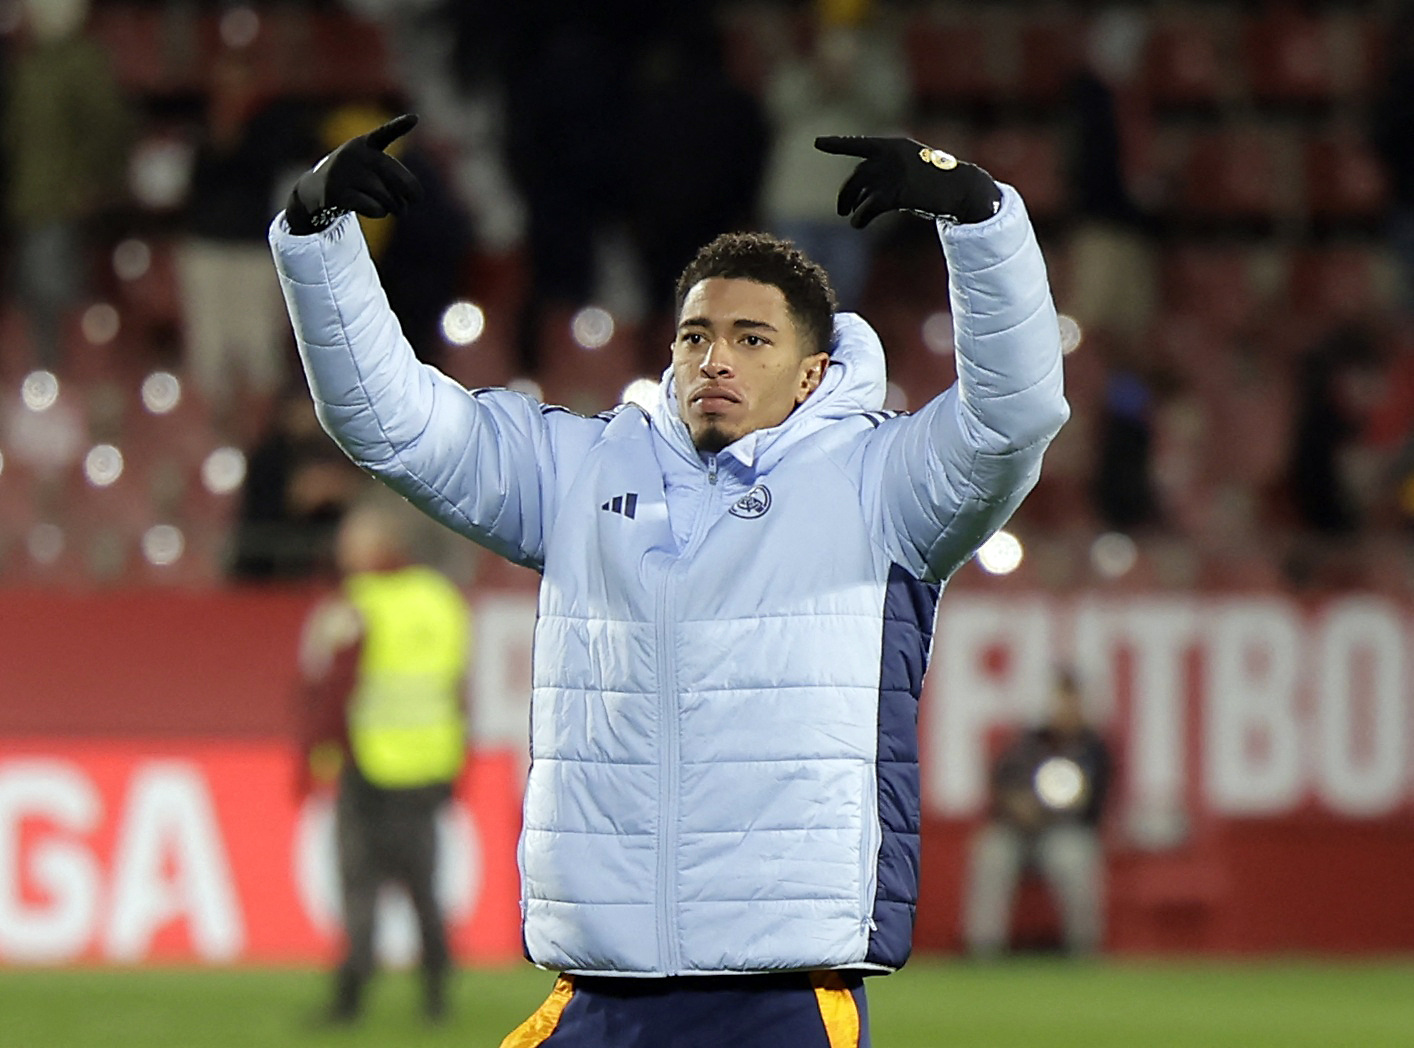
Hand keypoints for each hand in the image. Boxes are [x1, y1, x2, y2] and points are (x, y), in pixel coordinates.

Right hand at [284, 113, 423, 233]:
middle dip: (410, 193)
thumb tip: (414, 196)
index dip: (399, 125)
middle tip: (412, 201)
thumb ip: (395, 173)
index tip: (414, 118)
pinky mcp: (337, 194)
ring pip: (386, 197)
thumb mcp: (370, 163)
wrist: (316, 188)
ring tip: (391, 207)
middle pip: (398, 179)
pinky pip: (373, 208)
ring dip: (394, 206)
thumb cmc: (355, 175)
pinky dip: (380, 212)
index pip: (384, 133)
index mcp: (365, 144)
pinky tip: (376, 209)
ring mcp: (344, 174)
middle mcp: (355, 155)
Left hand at [814, 135, 1000, 227]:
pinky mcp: (896, 193)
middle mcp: (890, 156)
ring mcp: (893, 173)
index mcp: (895, 145)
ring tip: (850, 217)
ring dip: (851, 205)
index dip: (837, 144)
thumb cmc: (939, 182)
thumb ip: (888, 175)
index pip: (859, 144)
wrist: (962, 188)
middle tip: (841, 208)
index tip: (817, 142)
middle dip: (847, 192)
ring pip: (860, 191)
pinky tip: (857, 224)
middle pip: (857, 175)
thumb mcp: (912, 169)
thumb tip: (864, 196)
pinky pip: (869, 207)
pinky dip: (860, 217)